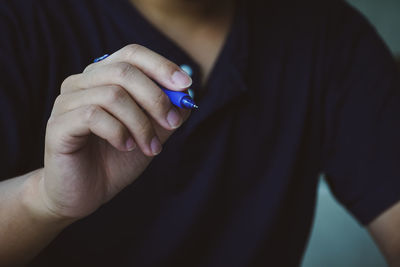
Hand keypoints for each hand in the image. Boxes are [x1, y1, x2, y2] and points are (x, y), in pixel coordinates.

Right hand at [35, 44, 191, 219]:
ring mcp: (66, 102)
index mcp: (103, 78)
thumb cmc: (116, 159)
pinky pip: (94, 116)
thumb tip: (186, 94)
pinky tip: (126, 147)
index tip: (186, 85)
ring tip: (150, 147)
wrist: (85, 194)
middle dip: (155, 98)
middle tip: (172, 123)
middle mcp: (81, 83)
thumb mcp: (151, 133)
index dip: (161, 66)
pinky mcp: (57, 125)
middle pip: (124, 71)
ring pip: (113, 95)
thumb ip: (166, 112)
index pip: (131, 54)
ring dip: (140, 124)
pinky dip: (119, 133)